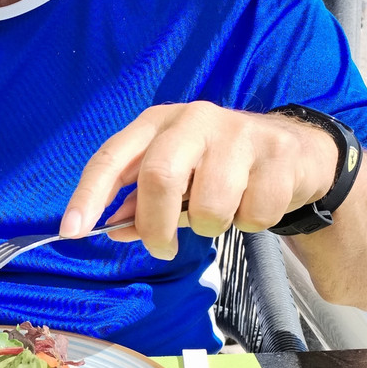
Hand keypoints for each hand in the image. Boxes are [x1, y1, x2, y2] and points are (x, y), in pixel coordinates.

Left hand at [59, 101, 338, 258]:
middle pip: (159, 179)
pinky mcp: (277, 155)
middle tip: (162, 249)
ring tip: (222, 212)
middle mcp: (194, 119)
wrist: (294, 148)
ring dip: (211, 226)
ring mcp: (238, 133)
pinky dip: (249, 223)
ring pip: (209, 205)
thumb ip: (139, 200)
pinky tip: (254, 202)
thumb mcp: (174, 174)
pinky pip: (252, 214)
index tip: (72, 231)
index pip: (112, 156)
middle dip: (156, 226)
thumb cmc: (217, 164)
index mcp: (157, 123)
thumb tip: (109, 230)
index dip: (89, 195)